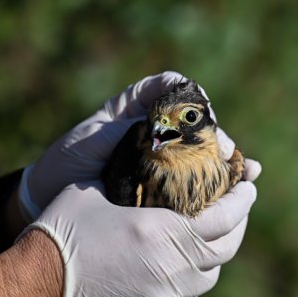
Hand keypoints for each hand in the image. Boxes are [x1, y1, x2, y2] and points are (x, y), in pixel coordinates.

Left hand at [18, 71, 236, 219]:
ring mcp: (166, 166)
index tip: (204, 114)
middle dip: (220, 139)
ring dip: (229, 167)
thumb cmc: (66, 167)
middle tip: (230, 155)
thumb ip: (124, 129)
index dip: (194, 99)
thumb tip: (163, 127)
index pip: (175, 92)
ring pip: (206, 160)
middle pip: (200, 128)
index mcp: (138, 111)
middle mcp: (158, 134)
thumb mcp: (90, 141)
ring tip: (247, 175)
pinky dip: (220, 192)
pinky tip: (239, 194)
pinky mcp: (169, 196)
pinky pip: (198, 190)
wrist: (49, 204)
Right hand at [23, 178, 257, 296]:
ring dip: (214, 254)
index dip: (242, 199)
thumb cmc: (63, 230)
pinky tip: (183, 265)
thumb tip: (154, 161)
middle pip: (225, 249)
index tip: (249, 184)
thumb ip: (136, 181)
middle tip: (236, 207)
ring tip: (209, 236)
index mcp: (164, 232)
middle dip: (237, 226)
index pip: (225, 217)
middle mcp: (173, 269)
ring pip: (209, 277)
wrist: (34, 287)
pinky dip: (193, 279)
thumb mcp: (99, 190)